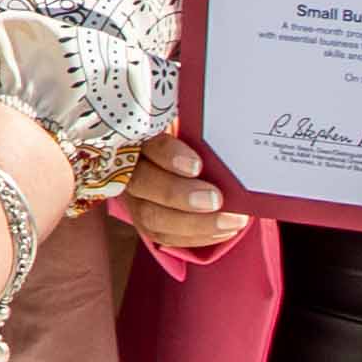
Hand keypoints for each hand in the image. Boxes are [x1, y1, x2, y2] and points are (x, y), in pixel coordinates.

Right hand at [101, 132, 248, 258]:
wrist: (181, 157)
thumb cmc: (191, 137)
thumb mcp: (191, 127)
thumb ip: (201, 131)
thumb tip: (232, 125)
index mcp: (139, 135)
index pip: (145, 143)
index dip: (168, 155)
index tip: (197, 166)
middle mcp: (128, 167)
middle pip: (141, 183)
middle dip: (179, 195)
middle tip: (216, 199)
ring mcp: (134, 197)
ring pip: (150, 216)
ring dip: (194, 223)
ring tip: (231, 221)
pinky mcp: (145, 220)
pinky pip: (164, 236)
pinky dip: (196, 236)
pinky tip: (224, 230)